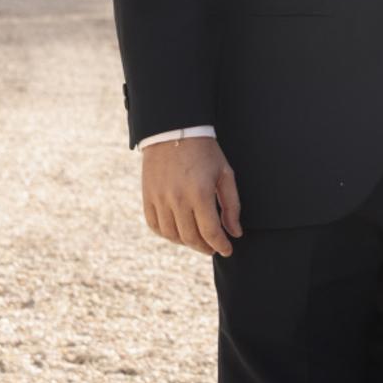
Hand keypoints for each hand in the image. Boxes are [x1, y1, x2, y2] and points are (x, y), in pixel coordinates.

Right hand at [141, 138, 242, 256]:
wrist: (175, 132)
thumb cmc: (205, 152)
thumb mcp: (225, 174)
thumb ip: (232, 205)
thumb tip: (235, 232)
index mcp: (200, 194)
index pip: (211, 232)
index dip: (221, 245)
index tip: (227, 250)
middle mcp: (177, 200)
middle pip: (191, 238)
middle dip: (205, 247)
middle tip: (214, 247)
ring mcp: (160, 200)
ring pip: (172, 235)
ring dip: (187, 243)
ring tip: (198, 241)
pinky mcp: (148, 198)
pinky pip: (156, 226)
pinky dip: (168, 235)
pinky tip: (179, 232)